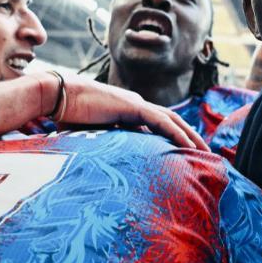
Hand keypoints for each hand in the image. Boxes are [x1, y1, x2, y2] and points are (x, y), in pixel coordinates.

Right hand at [49, 72, 207, 150]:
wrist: (56, 96)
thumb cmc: (66, 117)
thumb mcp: (92, 135)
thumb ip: (105, 144)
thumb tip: (107, 165)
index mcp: (127, 112)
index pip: (157, 126)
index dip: (174, 138)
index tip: (186, 155)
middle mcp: (135, 106)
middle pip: (171, 122)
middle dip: (190, 137)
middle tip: (205, 155)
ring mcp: (135, 104)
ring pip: (172, 121)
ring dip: (190, 137)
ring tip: (204, 153)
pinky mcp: (133, 106)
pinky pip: (162, 121)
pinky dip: (177, 134)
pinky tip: (189, 146)